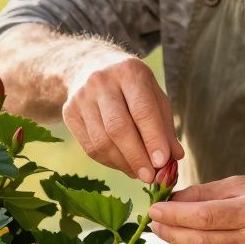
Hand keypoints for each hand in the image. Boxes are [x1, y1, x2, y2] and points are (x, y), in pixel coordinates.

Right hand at [62, 48, 182, 183]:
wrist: (90, 66)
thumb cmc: (131, 87)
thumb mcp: (153, 96)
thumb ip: (165, 126)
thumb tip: (175, 157)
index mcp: (129, 72)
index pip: (142, 110)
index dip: (153, 138)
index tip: (162, 162)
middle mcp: (101, 81)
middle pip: (118, 128)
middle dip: (136, 156)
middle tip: (150, 177)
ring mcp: (81, 97)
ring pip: (101, 141)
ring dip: (123, 163)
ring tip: (139, 173)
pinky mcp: (69, 113)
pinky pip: (90, 147)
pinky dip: (109, 162)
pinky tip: (123, 165)